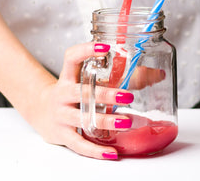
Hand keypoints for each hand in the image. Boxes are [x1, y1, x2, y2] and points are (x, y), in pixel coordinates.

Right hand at [33, 42, 133, 159]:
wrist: (40, 112)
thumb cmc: (72, 92)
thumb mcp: (85, 79)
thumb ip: (117, 74)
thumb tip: (159, 74)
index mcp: (67, 76)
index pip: (71, 58)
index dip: (86, 50)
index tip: (106, 47)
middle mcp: (62, 94)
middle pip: (82, 92)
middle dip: (106, 94)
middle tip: (128, 95)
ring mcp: (60, 115)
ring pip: (82, 118)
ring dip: (105, 121)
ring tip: (126, 121)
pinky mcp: (62, 134)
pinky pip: (79, 144)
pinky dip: (95, 150)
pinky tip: (112, 153)